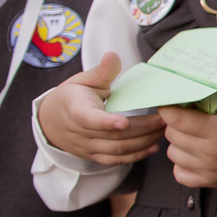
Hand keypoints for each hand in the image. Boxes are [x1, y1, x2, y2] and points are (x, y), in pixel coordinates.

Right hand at [36, 55, 165, 164]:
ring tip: (164, 131)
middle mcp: (79, 132)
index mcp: (75, 110)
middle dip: (141, 129)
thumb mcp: (84, 80)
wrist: (51, 120)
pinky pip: (115, 160)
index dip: (105, 122)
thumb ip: (101, 71)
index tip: (124, 122)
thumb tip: (112, 55)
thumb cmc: (72, 96)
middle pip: (112, 136)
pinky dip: (135, 156)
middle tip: (165, 120)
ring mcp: (86, 147)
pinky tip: (152, 147)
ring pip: (116, 150)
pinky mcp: (93, 156)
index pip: (88, 119)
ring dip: (143, 142)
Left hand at [158, 99, 216, 187]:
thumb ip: (214, 104)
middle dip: (175, 123)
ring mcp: (209, 169)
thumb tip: (191, 100)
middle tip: (188, 118)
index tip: (171, 104)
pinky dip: (182, 163)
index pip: (176, 119)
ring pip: (172, 154)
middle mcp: (210, 152)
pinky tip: (193, 155)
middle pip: (172, 135)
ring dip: (178, 143)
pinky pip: (180, 174)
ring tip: (193, 136)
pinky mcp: (211, 182)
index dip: (168, 109)